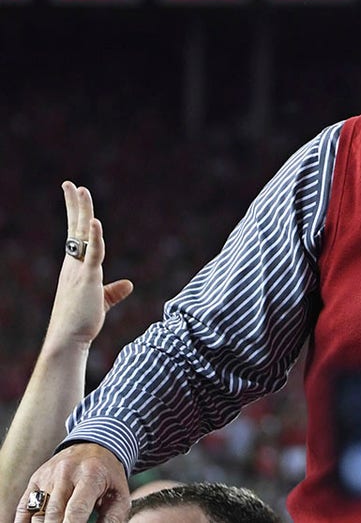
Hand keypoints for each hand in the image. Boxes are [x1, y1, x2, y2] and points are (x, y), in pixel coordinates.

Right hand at [16, 443, 128, 522]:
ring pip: (38, 513)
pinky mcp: (35, 480)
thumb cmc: (107, 474)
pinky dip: (25, 522)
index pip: (76, 509)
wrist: (93, 446)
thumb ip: (112, 517)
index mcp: (90, 475)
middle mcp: (66, 473)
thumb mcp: (119, 492)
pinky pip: (24, 508)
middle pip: (54, 514)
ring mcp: (48, 476)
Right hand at [47, 183, 133, 350]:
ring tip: (81, 191)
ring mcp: (79, 270)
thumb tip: (127, 284)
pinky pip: (93, 253)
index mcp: (76, 266)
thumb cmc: (83, 321)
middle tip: (71, 184)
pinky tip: (95, 221)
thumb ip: (113, 291)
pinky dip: (95, 236)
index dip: (75, 214)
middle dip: (74, 205)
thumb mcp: (101, 301)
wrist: (71, 338)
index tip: (74, 195)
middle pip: (75, 228)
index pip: (75, 234)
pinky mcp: (89, 278)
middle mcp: (74, 264)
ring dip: (83, 212)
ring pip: (81, 234)